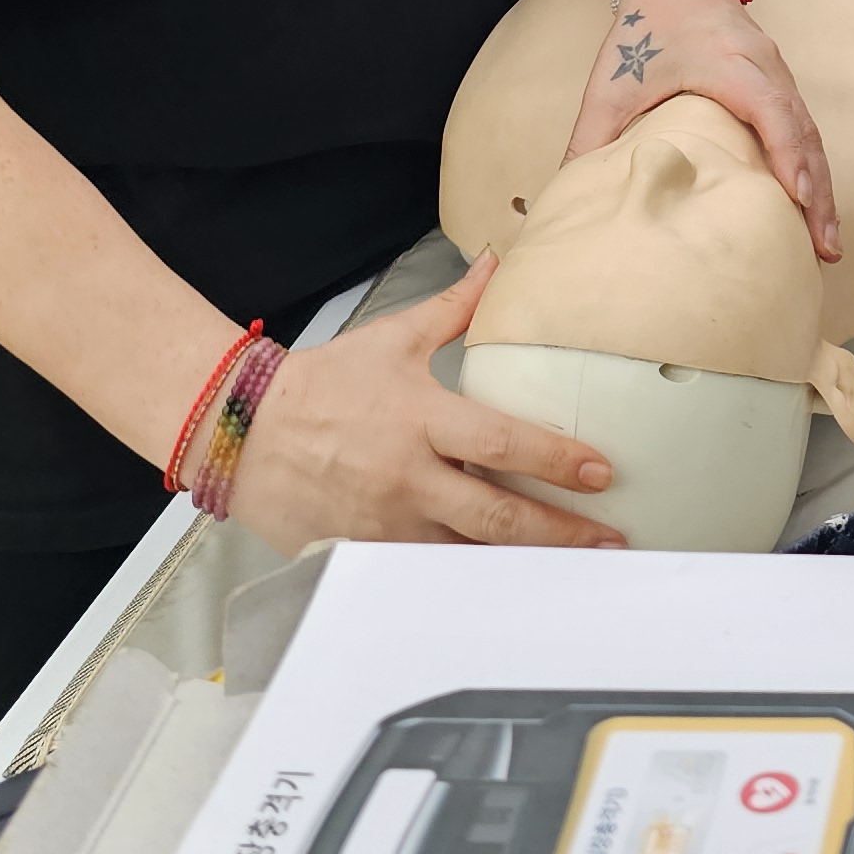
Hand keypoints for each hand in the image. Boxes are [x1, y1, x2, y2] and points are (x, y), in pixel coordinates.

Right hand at [231, 255, 624, 550]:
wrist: (242, 432)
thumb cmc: (321, 384)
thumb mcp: (392, 339)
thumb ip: (453, 309)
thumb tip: (495, 262)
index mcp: (420, 418)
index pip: (502, 443)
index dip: (555, 459)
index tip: (601, 472)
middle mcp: (408, 476)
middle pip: (496, 514)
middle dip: (560, 531)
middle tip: (610, 540)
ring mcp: (386, 524)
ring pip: (466, 557)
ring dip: (522, 566)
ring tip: (575, 572)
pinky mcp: (366, 554)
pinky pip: (426, 576)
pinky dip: (466, 584)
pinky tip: (504, 590)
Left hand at [568, 0, 839, 259]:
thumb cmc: (646, 31)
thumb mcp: (611, 85)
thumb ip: (590, 138)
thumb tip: (570, 193)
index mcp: (731, 64)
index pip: (771, 109)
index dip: (787, 153)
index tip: (798, 197)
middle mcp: (766, 70)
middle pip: (805, 133)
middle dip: (819, 193)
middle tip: (825, 248)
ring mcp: (780, 77)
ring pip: (812, 136)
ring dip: (823, 189)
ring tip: (827, 245)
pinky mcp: (780, 87)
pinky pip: (805, 131)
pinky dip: (813, 170)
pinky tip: (813, 209)